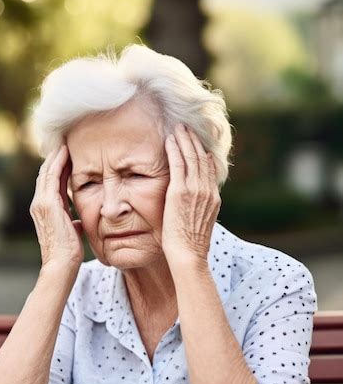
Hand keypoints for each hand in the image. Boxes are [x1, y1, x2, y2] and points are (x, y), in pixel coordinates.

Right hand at [30, 143, 84, 269]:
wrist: (62, 264)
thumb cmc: (69, 253)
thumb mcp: (71, 232)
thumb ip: (72, 223)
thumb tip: (78, 221)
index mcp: (45, 209)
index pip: (51, 182)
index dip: (58, 167)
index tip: (68, 154)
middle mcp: (39, 204)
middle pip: (46, 173)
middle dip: (55, 157)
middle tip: (65, 140)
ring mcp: (41, 203)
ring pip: (47, 171)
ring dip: (56, 155)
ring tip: (65, 140)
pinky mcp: (47, 203)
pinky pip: (52, 176)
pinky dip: (58, 162)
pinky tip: (65, 151)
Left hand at [162, 123, 220, 267]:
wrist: (189, 255)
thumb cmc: (191, 247)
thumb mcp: (200, 225)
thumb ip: (199, 210)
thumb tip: (194, 206)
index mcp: (213, 198)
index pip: (210, 169)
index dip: (203, 153)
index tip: (197, 143)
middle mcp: (207, 190)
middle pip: (201, 158)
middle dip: (194, 141)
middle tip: (186, 128)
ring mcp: (194, 189)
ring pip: (191, 157)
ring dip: (184, 140)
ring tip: (178, 128)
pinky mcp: (180, 191)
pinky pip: (177, 164)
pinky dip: (174, 149)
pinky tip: (169, 140)